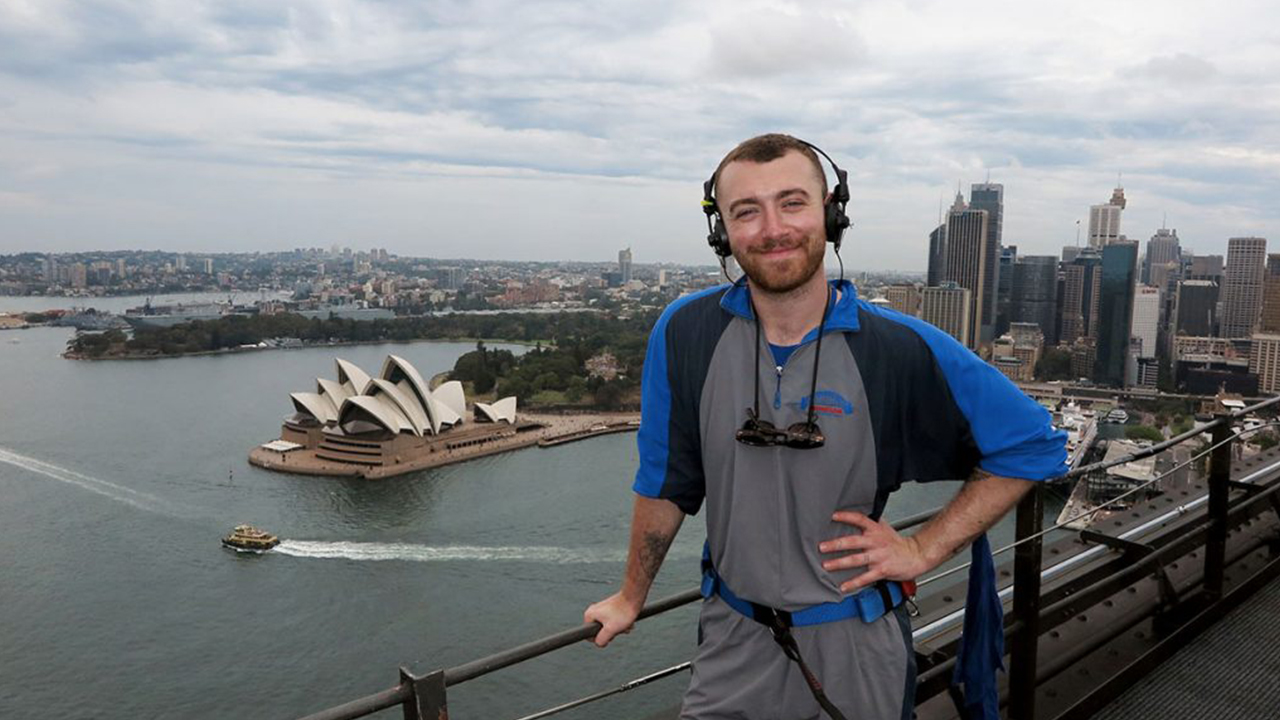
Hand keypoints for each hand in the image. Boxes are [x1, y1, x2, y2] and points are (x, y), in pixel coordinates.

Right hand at [583, 592, 641, 647]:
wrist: (634, 597)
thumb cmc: (622, 613)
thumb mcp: (610, 630)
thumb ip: (601, 639)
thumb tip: (598, 643)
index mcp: (589, 616)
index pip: (590, 637)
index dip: (601, 639)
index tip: (611, 634)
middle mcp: (593, 612)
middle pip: (601, 632)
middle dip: (612, 633)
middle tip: (619, 628)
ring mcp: (602, 610)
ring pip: (609, 628)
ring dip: (619, 629)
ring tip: (626, 624)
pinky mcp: (611, 609)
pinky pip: (614, 622)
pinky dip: (622, 624)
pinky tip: (629, 621)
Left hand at [819, 510, 933, 593]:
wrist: (916, 555)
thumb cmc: (897, 543)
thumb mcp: (884, 528)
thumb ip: (869, 523)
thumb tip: (853, 517)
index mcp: (876, 530)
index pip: (860, 519)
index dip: (846, 516)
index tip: (833, 516)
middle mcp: (876, 542)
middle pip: (853, 541)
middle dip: (836, 544)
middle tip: (822, 547)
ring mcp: (878, 557)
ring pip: (856, 560)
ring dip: (840, 563)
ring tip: (827, 565)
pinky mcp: (882, 570)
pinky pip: (865, 577)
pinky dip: (853, 583)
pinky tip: (843, 586)